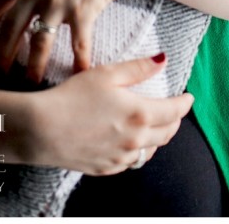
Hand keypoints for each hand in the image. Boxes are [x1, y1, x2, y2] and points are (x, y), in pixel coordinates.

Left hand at [0, 0, 149, 79]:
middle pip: (11, 31)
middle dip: (3, 56)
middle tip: (0, 72)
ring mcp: (59, 2)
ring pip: (40, 43)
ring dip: (35, 66)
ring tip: (32, 81)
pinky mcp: (84, 10)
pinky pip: (78, 43)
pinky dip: (79, 61)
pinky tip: (79, 73)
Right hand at [26, 54, 193, 174]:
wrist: (40, 130)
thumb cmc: (71, 97)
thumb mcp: (107, 74)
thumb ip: (138, 68)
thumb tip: (163, 60)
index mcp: (140, 114)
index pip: (175, 111)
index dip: (185, 103)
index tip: (189, 97)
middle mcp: (135, 139)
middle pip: (167, 133)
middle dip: (175, 121)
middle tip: (174, 111)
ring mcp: (120, 157)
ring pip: (150, 151)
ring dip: (158, 138)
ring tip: (155, 127)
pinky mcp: (105, 168)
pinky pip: (130, 163)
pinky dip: (137, 152)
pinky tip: (131, 143)